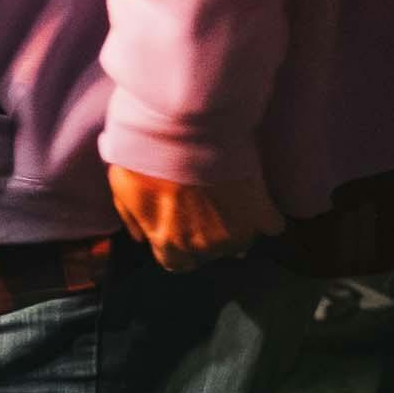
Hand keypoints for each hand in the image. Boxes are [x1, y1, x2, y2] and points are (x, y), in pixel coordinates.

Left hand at [114, 149, 276, 267]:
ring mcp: (237, 233)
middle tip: (205, 209)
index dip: (178, 249)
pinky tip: (254, 199)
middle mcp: (203, 246)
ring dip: (235, 229)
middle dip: (205, 237)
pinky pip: (271, 226)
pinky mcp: (262, 214)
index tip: (181, 232)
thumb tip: (142, 238)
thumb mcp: (122, 187)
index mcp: (167, 242)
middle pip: (209, 253)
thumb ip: (132, 219)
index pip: (176, 264)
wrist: (185, 128)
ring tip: (228, 202)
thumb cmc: (146, 155)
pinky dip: (264, 216)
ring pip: (240, 243)